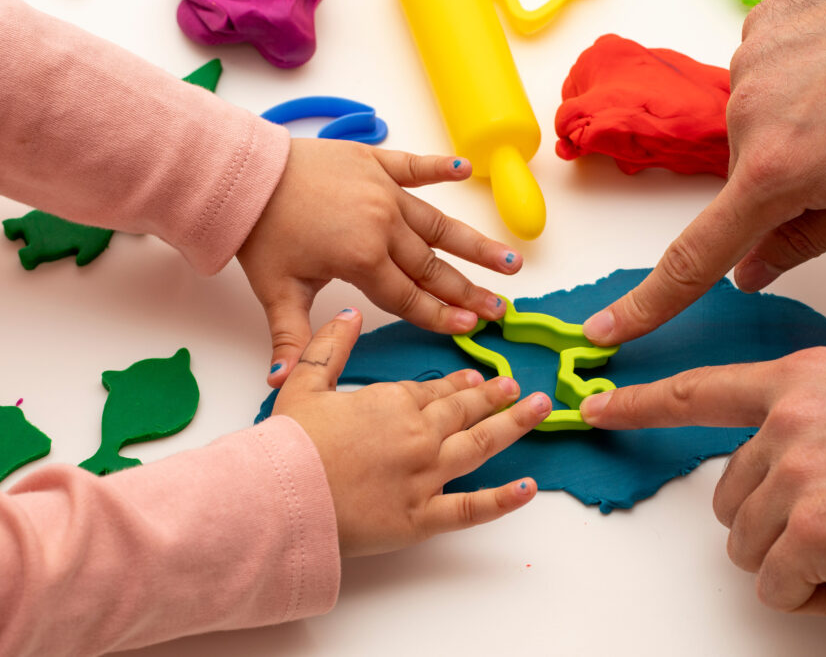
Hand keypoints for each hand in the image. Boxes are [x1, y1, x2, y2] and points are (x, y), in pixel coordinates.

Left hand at [237, 138, 523, 385]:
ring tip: (509, 259)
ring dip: (475, 243)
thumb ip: (289, 337)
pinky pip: (414, 166)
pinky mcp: (374, 163)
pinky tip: (468, 170)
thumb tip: (279, 384)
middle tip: (502, 308)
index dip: (441, 316)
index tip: (473, 327)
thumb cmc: (260, 233)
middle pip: (433, 267)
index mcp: (362, 258)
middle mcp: (382, 225)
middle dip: (470, 291)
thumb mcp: (275, 289)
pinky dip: (440, 168)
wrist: (243, 175)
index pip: (409, 297)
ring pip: (438, 224)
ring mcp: (382, 192)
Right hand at [272, 307, 550, 556]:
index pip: (434, 390)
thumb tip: (349, 313)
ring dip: (513, 425)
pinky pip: (472, 508)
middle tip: (513, 387)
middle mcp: (419, 435)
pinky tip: (529, 488)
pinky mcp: (424, 517)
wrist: (281, 499)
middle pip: (463, 412)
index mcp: (393, 403)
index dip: (458, 384)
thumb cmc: (289, 445)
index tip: (476, 379)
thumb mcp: (304, 384)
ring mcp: (426, 477)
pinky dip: (504, 500)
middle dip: (492, 397)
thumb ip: (330, 346)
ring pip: (480, 446)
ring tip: (537, 410)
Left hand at [581, 347, 825, 612]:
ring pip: (748, 545)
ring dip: (795, 558)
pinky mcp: (814, 531)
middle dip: (771, 521)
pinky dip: (814, 592)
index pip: (699, 393)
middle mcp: (788, 421)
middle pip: (728, 496)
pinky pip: (781, 585)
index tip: (597, 407)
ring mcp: (797, 473)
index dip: (640, 403)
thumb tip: (792, 436)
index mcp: (801, 381)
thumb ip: (821, 407)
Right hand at [583, 0, 825, 345]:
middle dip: (782, 179)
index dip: (647, 302)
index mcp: (778, 172)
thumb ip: (805, 243)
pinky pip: (760, 72)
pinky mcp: (762, 25)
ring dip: (790, 124)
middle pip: (741, 177)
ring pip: (751, 122)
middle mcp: (749, 114)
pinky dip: (792, 79)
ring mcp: (751, 61)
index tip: (606, 328)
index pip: (694, 257)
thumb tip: (750, 273)